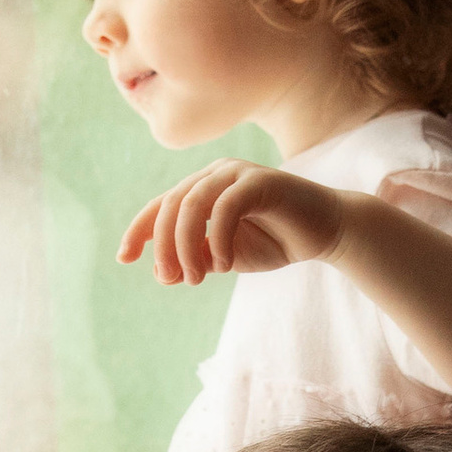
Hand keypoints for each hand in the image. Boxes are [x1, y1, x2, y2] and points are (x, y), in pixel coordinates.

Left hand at [120, 160, 349, 286]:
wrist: (327, 233)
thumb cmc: (276, 241)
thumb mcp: (226, 256)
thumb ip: (196, 258)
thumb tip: (162, 273)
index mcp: (203, 187)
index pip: (160, 205)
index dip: (138, 230)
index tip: (124, 258)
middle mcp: (216, 174)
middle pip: (171, 205)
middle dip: (162, 245)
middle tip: (171, 279)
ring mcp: (238, 173)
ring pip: (192, 203)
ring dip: (185, 245)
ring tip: (196, 278)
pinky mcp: (262, 180)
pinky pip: (226, 206)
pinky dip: (217, 238)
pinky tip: (222, 264)